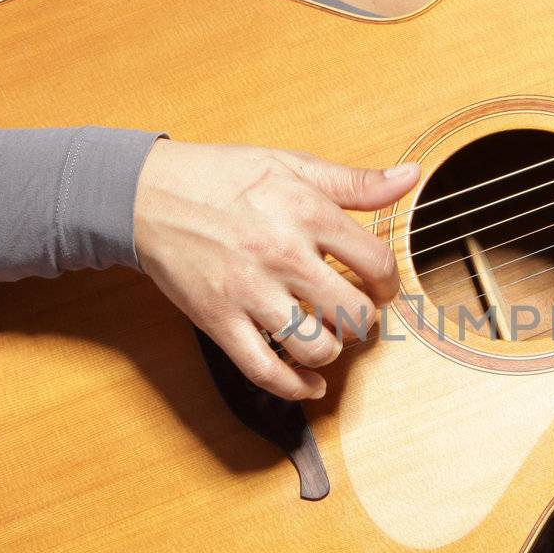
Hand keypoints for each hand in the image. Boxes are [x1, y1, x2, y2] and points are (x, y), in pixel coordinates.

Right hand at [134, 139, 418, 400]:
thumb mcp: (293, 165)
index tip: (381, 286)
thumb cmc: (220, 177)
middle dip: (365, 319)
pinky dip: (296, 387)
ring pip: (317, 348)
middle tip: (355, 312)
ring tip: (329, 335)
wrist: (145, 194)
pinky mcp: (220, 321)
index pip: (377, 262)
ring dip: (333, 349)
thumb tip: (409, 178)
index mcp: (307, 213)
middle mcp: (284, 255)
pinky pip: (266, 372)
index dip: (389, 282)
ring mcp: (250, 293)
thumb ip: (355, 181)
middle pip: (355, 313)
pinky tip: (309, 383)